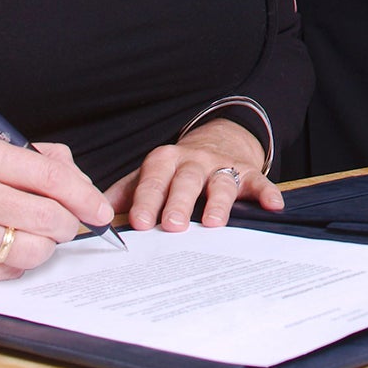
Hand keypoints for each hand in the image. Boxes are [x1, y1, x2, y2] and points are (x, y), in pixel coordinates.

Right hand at [0, 137, 106, 283]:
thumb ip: (34, 160)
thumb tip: (81, 184)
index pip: (50, 176)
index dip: (84, 196)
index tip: (100, 210)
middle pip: (48, 217)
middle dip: (68, 226)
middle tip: (67, 227)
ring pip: (31, 249)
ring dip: (43, 248)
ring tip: (33, 238)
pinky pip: (5, 272)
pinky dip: (16, 265)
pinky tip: (7, 252)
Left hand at [107, 118, 280, 231]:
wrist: (217, 142)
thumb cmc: (176, 170)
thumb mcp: (151, 174)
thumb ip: (127, 193)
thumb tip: (95, 214)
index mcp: (165, 161)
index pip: (153, 179)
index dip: (147, 200)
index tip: (140, 223)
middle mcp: (193, 161)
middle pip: (186, 179)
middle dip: (179, 201)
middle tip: (173, 225)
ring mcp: (222, 166)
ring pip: (220, 181)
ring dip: (218, 201)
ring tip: (214, 223)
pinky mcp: (248, 173)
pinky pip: (259, 182)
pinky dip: (266, 193)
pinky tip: (272, 206)